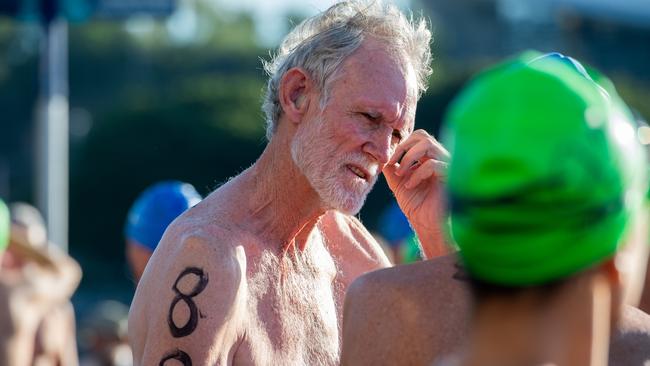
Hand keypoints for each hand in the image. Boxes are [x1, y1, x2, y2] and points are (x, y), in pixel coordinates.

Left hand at [383, 129, 448, 250]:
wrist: (425, 224)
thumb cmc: (415, 204)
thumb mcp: (397, 182)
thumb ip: (391, 167)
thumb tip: (382, 155)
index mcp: (429, 157)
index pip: (417, 137)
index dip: (401, 144)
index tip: (389, 161)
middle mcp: (439, 158)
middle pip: (423, 135)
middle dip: (404, 147)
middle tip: (393, 163)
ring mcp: (446, 165)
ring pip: (429, 144)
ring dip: (409, 157)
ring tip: (400, 174)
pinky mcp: (450, 176)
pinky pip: (433, 164)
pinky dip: (417, 173)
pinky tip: (410, 185)